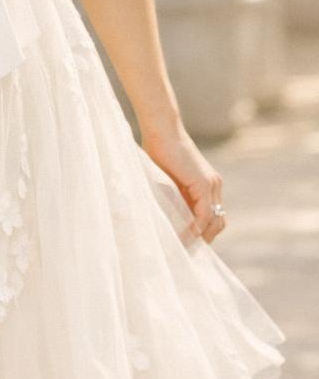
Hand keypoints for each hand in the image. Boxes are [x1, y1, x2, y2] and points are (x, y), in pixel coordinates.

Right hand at [139, 120, 226, 242]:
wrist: (161, 129)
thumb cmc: (158, 149)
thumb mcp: (168, 178)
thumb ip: (174, 195)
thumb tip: (166, 215)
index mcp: (208, 184)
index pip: (213, 216)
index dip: (203, 232)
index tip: (187, 244)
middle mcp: (215, 185)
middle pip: (219, 222)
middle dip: (204, 238)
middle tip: (187, 250)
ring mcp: (212, 185)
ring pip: (214, 221)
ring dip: (200, 237)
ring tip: (184, 247)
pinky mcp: (204, 184)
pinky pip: (204, 215)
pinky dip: (195, 228)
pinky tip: (182, 236)